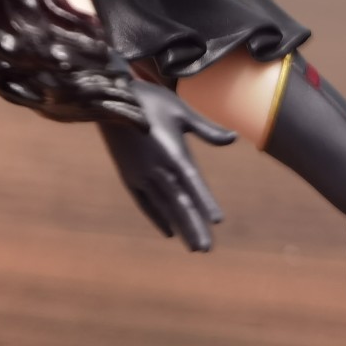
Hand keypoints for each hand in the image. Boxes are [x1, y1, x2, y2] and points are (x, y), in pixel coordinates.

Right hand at [98, 81, 234, 251]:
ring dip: (179, 226)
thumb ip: (206, 129)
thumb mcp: (181, 111)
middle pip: (179, 201)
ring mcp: (140, 175)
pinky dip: (157, 217)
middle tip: (206, 248)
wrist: (112, 97)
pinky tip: (169, 231)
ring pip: (163, 206)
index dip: (205, 201)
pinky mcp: (129, 177)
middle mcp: (156, 169)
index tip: (217, 220)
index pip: (192, 182)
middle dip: (193, 225)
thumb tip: (233, 138)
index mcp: (172, 152)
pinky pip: (145, 203)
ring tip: (193, 247)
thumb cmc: (151, 100)